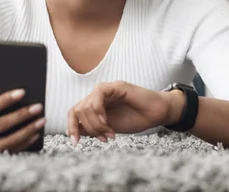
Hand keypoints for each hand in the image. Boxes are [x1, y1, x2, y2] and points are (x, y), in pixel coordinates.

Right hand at [0, 88, 45, 152]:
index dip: (5, 99)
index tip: (22, 91)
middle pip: (2, 125)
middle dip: (22, 115)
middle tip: (39, 106)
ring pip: (9, 141)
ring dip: (28, 130)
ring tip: (42, 119)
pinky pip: (10, 151)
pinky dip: (24, 143)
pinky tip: (35, 134)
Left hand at [67, 81, 184, 144]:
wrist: (157, 114)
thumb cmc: (136, 119)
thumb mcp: (109, 128)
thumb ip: (93, 128)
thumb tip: (75, 131)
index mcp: (95, 105)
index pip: (74, 112)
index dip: (71, 127)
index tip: (75, 142)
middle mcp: (98, 96)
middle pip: (78, 110)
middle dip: (88, 129)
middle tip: (104, 138)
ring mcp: (106, 89)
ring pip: (86, 106)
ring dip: (96, 124)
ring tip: (110, 133)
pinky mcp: (116, 86)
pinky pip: (98, 95)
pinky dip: (98, 111)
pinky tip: (107, 122)